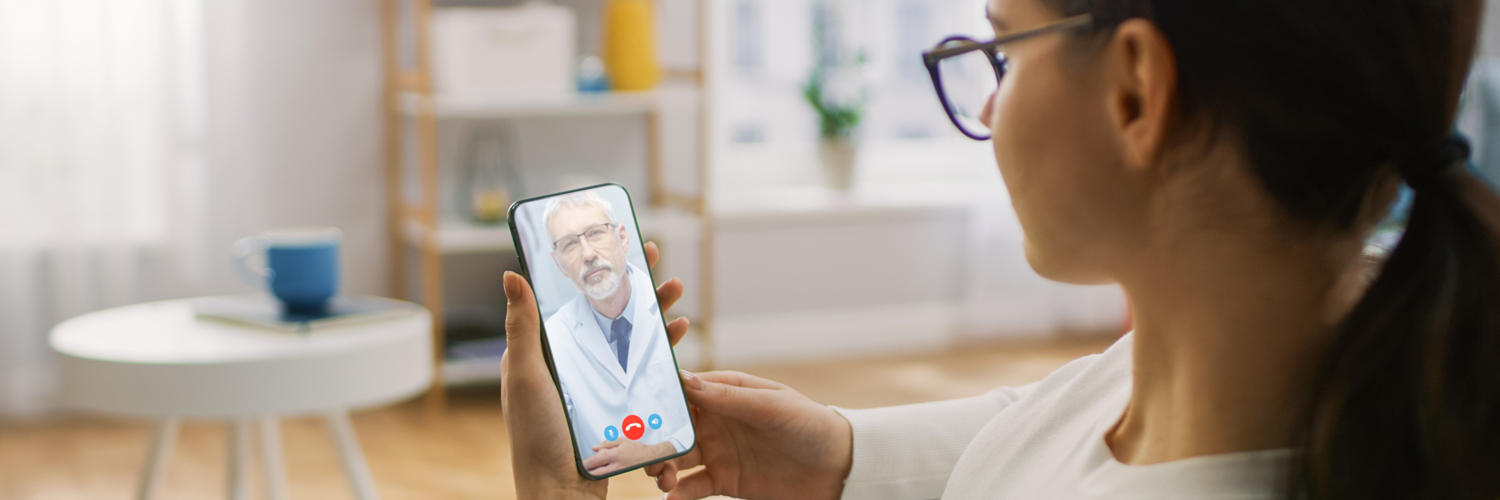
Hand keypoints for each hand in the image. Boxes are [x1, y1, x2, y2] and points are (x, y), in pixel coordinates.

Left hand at [502, 241, 690, 499]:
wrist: (563, 494)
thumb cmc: (537, 439)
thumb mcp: (528, 376)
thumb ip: (523, 327)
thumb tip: (511, 274)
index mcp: (546, 351)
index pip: (571, 298)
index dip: (592, 269)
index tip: (612, 242)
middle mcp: (572, 363)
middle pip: (607, 311)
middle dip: (632, 283)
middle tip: (652, 255)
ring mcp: (597, 383)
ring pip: (630, 336)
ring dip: (653, 311)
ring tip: (675, 290)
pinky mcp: (619, 404)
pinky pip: (644, 368)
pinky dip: (662, 349)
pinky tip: (679, 335)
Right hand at [645, 371, 852, 499]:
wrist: (838, 469)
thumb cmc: (809, 426)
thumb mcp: (771, 406)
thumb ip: (728, 397)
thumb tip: (685, 379)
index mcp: (726, 392)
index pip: (683, 391)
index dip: (658, 399)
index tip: (638, 411)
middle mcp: (717, 420)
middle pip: (673, 428)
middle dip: (654, 439)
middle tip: (646, 454)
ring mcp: (718, 451)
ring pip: (677, 458)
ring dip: (663, 467)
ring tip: (663, 479)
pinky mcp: (724, 481)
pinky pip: (693, 487)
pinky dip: (679, 494)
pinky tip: (672, 499)